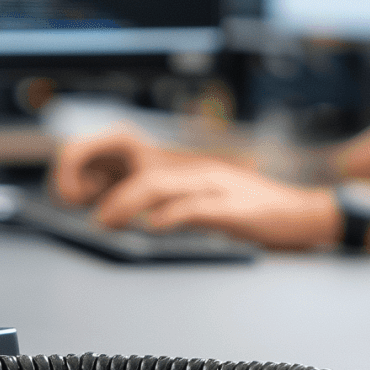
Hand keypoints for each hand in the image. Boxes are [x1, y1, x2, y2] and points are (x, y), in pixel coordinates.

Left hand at [52, 127, 339, 248]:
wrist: (301, 212)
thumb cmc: (245, 207)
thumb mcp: (190, 194)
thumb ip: (151, 194)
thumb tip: (100, 205)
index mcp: (173, 162)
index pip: (115, 141)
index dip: (82, 157)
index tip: (68, 191)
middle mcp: (185, 165)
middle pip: (125, 145)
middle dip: (88, 161)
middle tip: (71, 197)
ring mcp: (210, 184)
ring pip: (156, 180)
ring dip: (122, 200)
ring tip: (105, 221)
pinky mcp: (233, 208)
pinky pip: (196, 207)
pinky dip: (171, 216)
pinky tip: (155, 228)